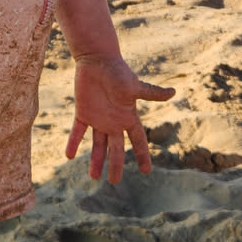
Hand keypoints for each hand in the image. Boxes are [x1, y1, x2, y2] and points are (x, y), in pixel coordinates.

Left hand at [65, 55, 173, 185]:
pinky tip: (68, 155)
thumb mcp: (135, 86)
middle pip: (116, 148)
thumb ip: (151, 94)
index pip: (138, 140)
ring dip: (96, 160)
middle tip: (114, 182)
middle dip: (115, 165)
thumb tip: (173, 93)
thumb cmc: (118, 72)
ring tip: (94, 177)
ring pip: (97, 144)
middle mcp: (114, 121)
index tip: (146, 171)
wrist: (97, 60)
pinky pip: (77, 132)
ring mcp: (98, 119)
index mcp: (128, 117)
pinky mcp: (83, 113)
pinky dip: (73, 143)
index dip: (142, 155)